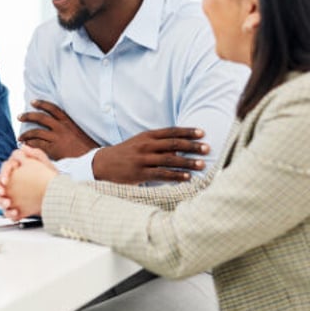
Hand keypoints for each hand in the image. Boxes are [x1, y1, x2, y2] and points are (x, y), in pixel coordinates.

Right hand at [0, 147, 56, 219]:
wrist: (60, 199)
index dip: (4, 174)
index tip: (6, 181)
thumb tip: (24, 147)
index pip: (5, 169)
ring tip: (8, 204)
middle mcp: (13, 182)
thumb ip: (36, 155)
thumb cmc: (53, 182)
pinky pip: (8, 211)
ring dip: (1, 201)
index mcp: (17, 171)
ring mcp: (13, 195)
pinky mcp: (17, 207)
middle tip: (2, 192)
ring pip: (0, 197)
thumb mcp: (46, 166)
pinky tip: (15, 214)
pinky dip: (9, 213)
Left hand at [18, 100, 98, 159]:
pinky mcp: (54, 149)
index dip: (41, 103)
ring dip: (26, 134)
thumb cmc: (88, 149)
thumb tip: (57, 128)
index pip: (53, 108)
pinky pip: (38, 145)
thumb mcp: (79, 133)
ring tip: (20, 137)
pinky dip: (30, 145)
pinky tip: (26, 146)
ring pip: (36, 132)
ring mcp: (57, 138)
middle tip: (19, 116)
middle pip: (40, 117)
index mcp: (68, 122)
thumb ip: (68, 129)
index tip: (33, 102)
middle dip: (28, 115)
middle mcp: (61, 128)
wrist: (93, 160)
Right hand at [91, 127, 207, 183]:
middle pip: (173, 144)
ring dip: (187, 162)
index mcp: (146, 136)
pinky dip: (176, 176)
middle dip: (192, 146)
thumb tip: (181, 146)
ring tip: (202, 165)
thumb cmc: (126, 153)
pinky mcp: (140, 173)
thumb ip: (157, 143)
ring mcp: (142, 159)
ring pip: (169, 159)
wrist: (103, 164)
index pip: (170, 132)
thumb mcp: (139, 143)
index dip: (187, 132)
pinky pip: (162, 174)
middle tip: (207, 149)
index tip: (202, 133)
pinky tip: (188, 177)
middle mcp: (145, 146)